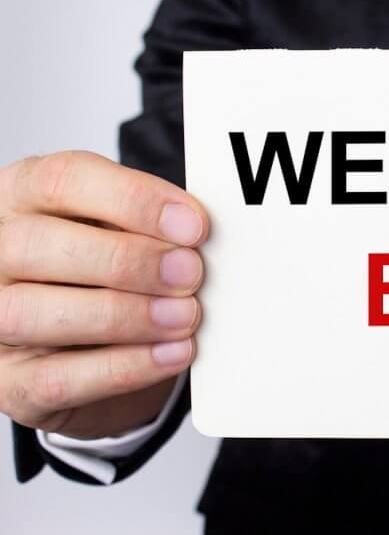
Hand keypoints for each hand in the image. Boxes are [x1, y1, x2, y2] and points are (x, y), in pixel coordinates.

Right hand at [0, 152, 206, 438]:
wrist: (99, 345)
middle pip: (38, 245)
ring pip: (33, 314)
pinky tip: (172, 354)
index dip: (133, 200)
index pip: (63, 180)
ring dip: (125, 316)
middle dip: (127, 261)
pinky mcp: (7, 381)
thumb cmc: (113, 270)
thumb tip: (196, 232)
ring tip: (185, 316)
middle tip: (190, 274)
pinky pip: (56, 379)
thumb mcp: (129, 230)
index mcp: (21, 195)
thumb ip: (153, 224)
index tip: (193, 226)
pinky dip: (124, 367)